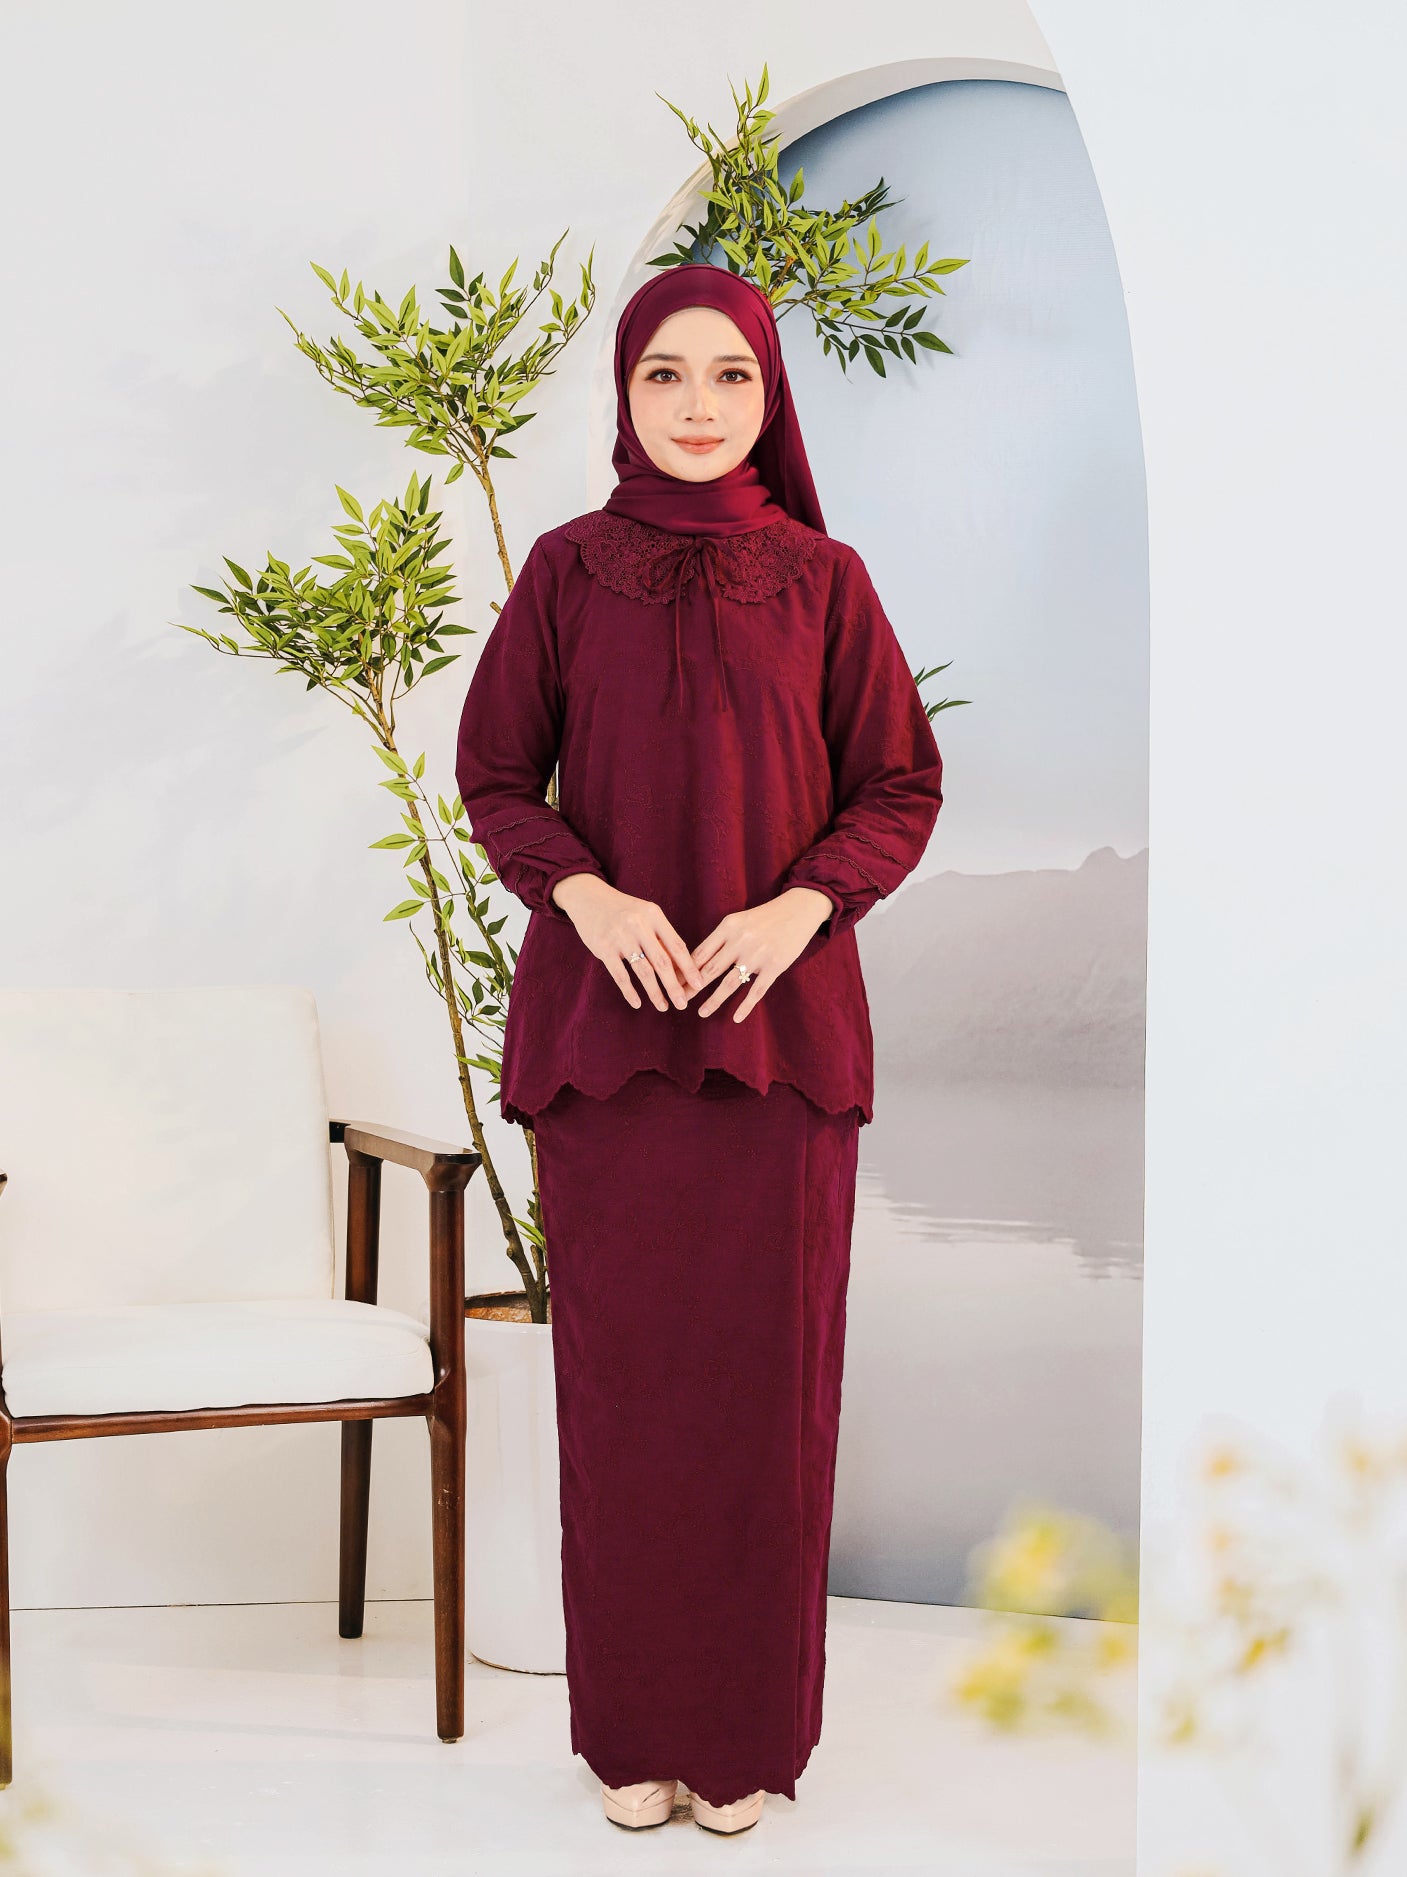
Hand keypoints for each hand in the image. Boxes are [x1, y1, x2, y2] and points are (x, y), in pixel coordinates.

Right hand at [551, 872, 705, 1010]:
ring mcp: (620, 936)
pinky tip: (637, 1003)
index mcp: (654, 915)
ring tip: (663, 1007)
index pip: (677, 946)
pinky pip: (620, 975)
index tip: (699, 985)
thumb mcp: (645, 916)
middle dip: (674, 986)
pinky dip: (630, 991)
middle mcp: (638, 924)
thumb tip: (680, 969)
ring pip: (643, 971)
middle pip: (662, 962)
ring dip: (655, 992)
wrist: (589, 898)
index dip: (689, 968)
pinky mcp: (603, 947)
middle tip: (683, 1004)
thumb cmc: (624, 911)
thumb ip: (660, 938)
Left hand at [689, 887, 832, 1022]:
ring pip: (730, 983)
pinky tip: (736, 1018)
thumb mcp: (739, 921)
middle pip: (710, 969)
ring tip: (701, 1013)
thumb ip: (720, 939)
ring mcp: (758, 955)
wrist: (799, 909)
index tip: (671, 982)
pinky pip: (756, 991)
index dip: (684, 969)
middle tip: (678, 1000)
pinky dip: (745, 1006)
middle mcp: (740, 941)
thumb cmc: (765, 917)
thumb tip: (696, 961)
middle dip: (692, 987)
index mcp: (728, 927)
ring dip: (714, 1000)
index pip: (700, 952)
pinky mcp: (775, 966)